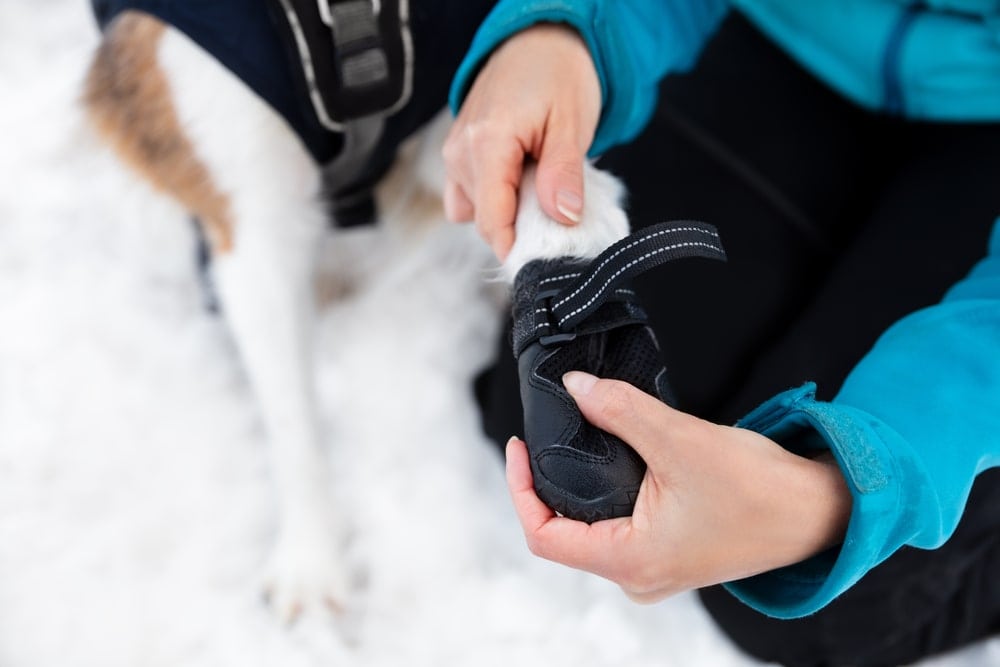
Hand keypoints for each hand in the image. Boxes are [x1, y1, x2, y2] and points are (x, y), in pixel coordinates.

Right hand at [443, 23, 601, 259]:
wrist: (539, 40)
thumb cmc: (558, 75)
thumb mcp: (572, 124)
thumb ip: (563, 174)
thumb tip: (561, 218)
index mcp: (487, 143)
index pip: (491, 220)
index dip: (517, 246)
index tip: (546, 258)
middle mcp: (460, 151)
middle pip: (483, 220)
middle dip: (519, 226)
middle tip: (555, 205)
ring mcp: (454, 152)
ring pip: (474, 211)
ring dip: (506, 211)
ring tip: (538, 184)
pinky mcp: (457, 152)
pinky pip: (466, 195)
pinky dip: (492, 198)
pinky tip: (518, 181)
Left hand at [506, 371, 851, 602]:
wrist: (820, 511)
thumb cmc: (761, 489)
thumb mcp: (682, 441)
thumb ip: (622, 412)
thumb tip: (575, 387)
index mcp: (632, 563)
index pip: (544, 536)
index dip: (520, 489)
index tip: (519, 445)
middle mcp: (637, 576)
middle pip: (564, 531)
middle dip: (547, 483)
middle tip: (545, 434)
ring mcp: (654, 568)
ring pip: (591, 527)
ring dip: (577, 485)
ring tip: (577, 438)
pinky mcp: (670, 553)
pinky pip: (619, 525)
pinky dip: (606, 491)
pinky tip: (612, 456)